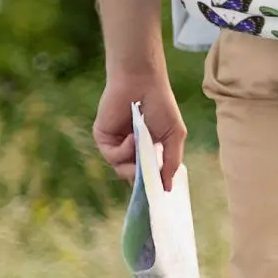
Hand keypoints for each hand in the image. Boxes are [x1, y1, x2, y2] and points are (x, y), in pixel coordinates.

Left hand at [93, 71, 185, 192]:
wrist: (142, 82)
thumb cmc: (162, 104)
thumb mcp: (174, 134)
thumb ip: (172, 161)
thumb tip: (168, 187)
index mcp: (148, 149)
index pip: (148, 174)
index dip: (152, 185)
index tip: (158, 195)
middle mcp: (131, 149)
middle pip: (133, 177)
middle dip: (142, 179)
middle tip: (150, 178)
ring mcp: (116, 145)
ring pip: (122, 169)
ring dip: (133, 163)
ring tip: (143, 146)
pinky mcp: (103, 139)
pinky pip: (112, 156)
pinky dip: (124, 150)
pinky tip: (133, 137)